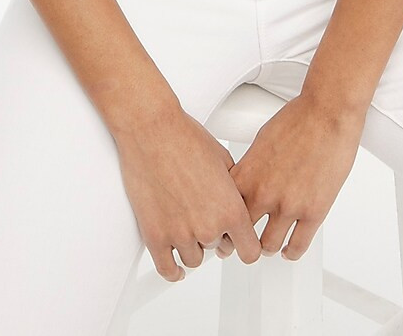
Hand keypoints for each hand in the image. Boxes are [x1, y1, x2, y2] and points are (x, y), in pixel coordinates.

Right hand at [114, 105, 262, 281]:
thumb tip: (238, 202)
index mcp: (231, 209)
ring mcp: (181, 234)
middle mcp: (208, 227)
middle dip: (215, 235)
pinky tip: (176, 267)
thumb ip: (235, 190)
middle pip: (219, 250)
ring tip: (186, 222)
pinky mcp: (155, 236)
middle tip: (204, 214)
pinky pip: (167, 268)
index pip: (250, 251)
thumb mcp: (224, 160)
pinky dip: (173, 271)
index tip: (240, 243)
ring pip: (193, 259)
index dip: (245, 246)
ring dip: (192, 245)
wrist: (152, 131)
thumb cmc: (185, 139)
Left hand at [222, 92, 366, 260]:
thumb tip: (246, 182)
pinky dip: (291, 252)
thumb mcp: (261, 141)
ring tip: (266, 246)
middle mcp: (263, 193)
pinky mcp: (314, 212)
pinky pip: (297, 245)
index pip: (223, 210)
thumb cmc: (297, 120)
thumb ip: (251, 168)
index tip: (223, 228)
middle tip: (240, 244)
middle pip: (241, 233)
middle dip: (239, 241)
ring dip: (266, 248)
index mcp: (247, 174)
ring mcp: (289, 205)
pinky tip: (289, 249)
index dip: (222, 222)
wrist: (327, 113)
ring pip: (268, 246)